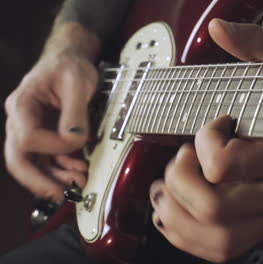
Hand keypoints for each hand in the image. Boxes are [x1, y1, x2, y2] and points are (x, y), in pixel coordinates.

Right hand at [4, 27, 98, 201]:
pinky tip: (78, 171)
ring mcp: (31, 129)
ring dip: (54, 178)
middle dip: (39, 181)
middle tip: (61, 194)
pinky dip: (62, 169)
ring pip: (33, 163)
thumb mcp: (77, 82)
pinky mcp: (44, 136)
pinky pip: (47, 159)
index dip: (53, 146)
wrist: (70, 61)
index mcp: (22, 104)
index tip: (77, 142)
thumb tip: (75, 140)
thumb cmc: (69, 67)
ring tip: (78, 184)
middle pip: (18, 158)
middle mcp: (21, 120)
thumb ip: (75, 112)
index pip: (28, 137)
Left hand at [149, 19, 262, 261]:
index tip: (215, 124)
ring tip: (170, 182)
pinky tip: (174, 206)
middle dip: (180, 176)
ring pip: (209, 233)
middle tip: (184, 155)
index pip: (226, 163)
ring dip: (174, 207)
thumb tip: (219, 28)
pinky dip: (180, 231)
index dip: (205, 141)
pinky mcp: (254, 234)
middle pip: (212, 205)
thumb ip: (256, 48)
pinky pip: (212, 250)